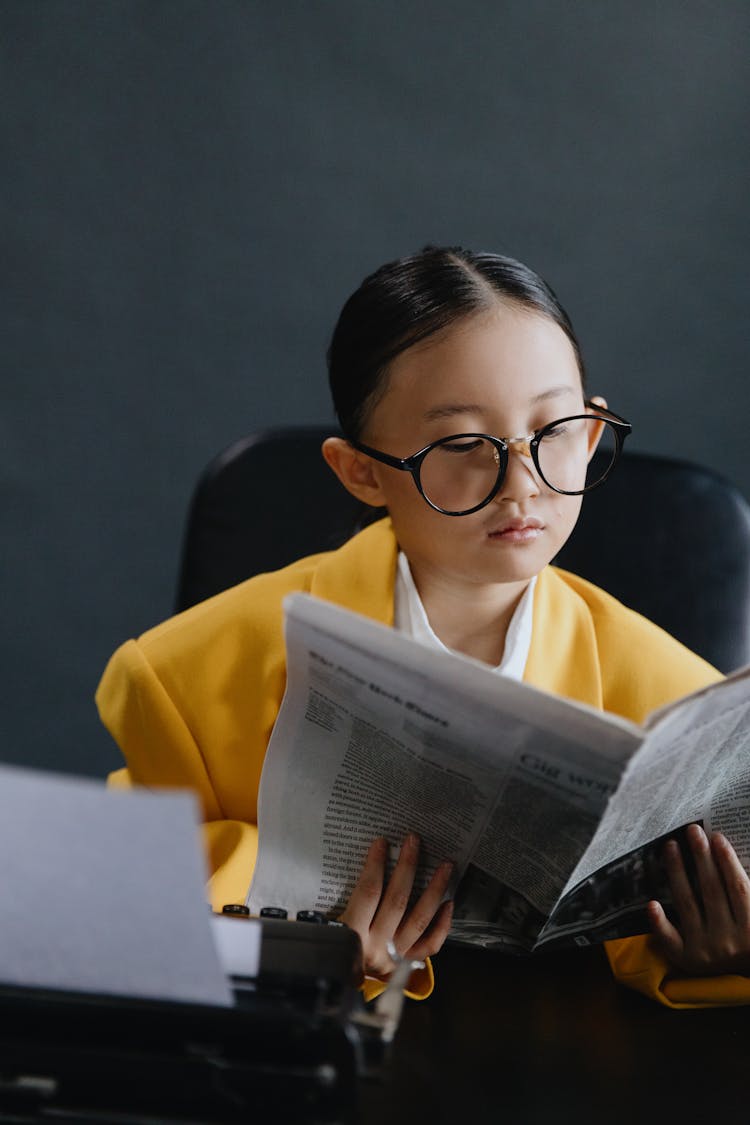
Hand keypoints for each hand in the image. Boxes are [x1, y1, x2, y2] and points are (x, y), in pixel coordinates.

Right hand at [339, 833, 453, 980]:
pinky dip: (441, 925)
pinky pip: (429, 945)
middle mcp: (375, 948)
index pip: (368, 894)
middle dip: (408, 868)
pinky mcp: (405, 965)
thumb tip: (336, 863)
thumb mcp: (321, 925)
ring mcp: (393, 958)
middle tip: (414, 842)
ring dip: (434, 890)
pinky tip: (448, 903)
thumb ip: (332, 901)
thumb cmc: (325, 947)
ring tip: (444, 867)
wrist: (332, 984)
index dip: (375, 866)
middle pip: (397, 902)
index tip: (382, 843)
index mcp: (351, 936)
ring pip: (419, 920)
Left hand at [647, 824, 749, 975]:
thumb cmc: (748, 937)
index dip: (727, 860)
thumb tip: (727, 854)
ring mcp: (706, 951)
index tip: (716, 836)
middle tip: (692, 830)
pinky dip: (660, 922)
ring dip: (677, 872)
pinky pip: (670, 939)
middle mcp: (729, 941)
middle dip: (701, 856)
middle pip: (711, 890)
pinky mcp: (687, 959)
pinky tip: (652, 903)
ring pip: (687, 903)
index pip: (738, 887)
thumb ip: (746, 893)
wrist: (745, 979)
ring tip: (670, 846)